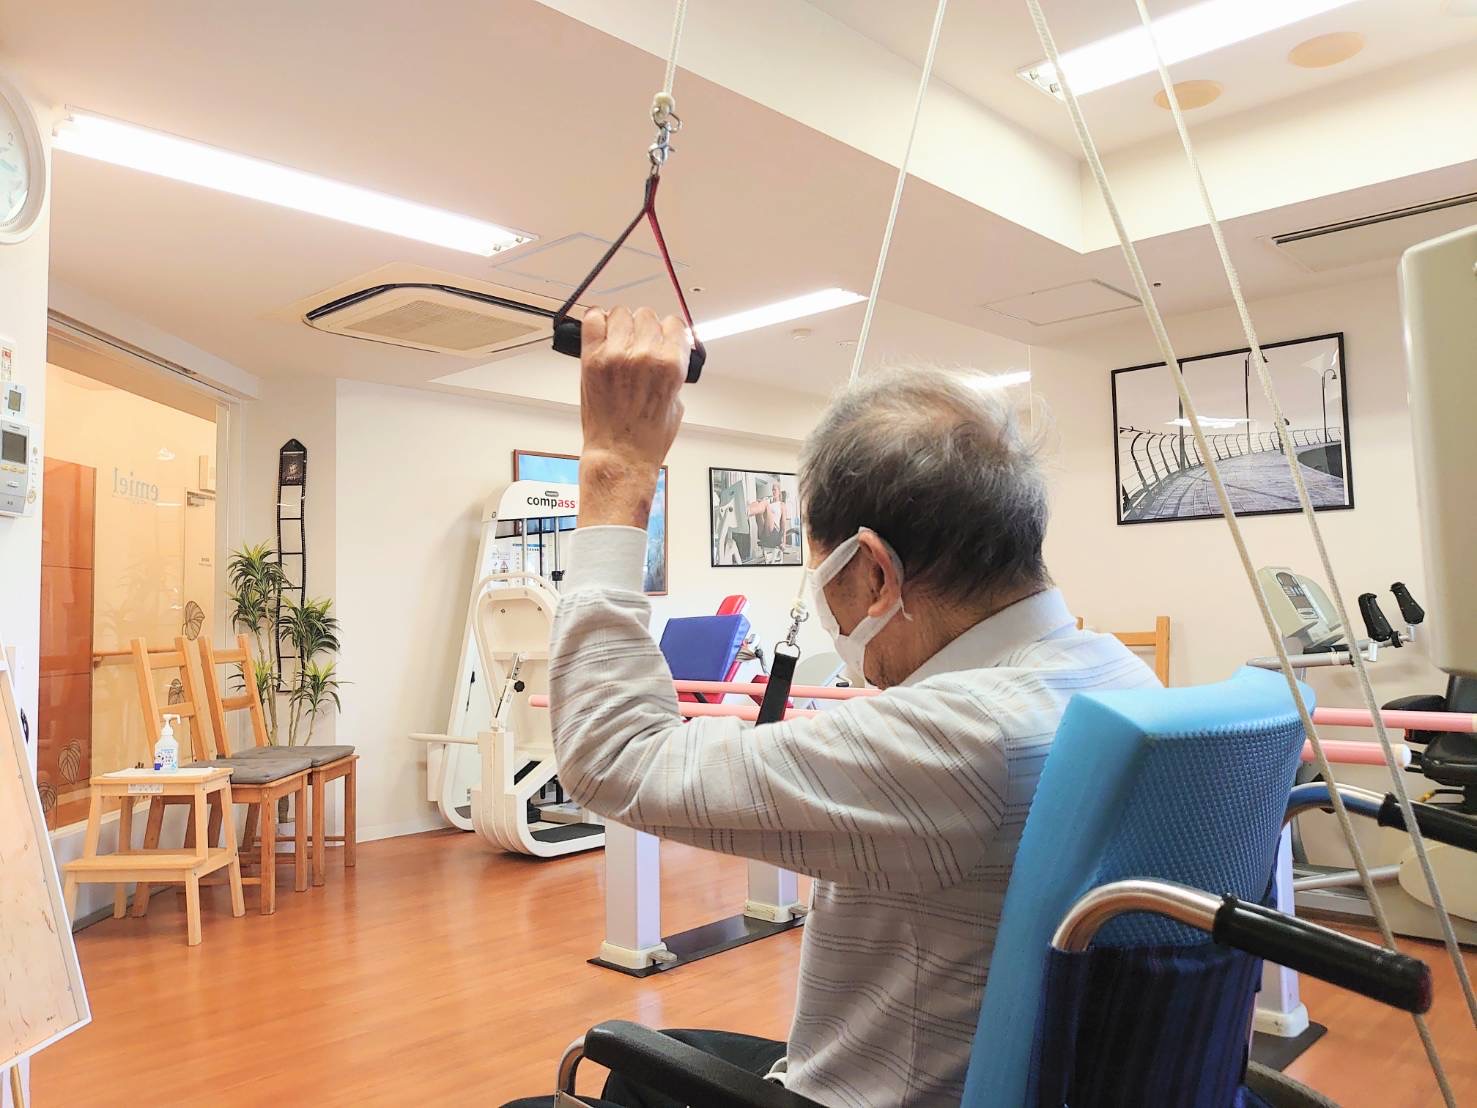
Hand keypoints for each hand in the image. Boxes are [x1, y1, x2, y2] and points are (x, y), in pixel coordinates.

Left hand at [578, 306, 689, 527]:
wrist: (620, 454)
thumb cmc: (648, 436)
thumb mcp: (676, 401)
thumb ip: (674, 371)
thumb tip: (669, 351)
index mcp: (671, 365)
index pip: (674, 325)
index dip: (668, 332)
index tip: (663, 337)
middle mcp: (645, 355)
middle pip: (647, 315)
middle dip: (645, 328)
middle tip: (639, 343)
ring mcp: (616, 355)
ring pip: (622, 312)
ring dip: (622, 323)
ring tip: (619, 340)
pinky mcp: (592, 359)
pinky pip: (592, 319)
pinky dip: (596, 321)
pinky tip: (601, 333)